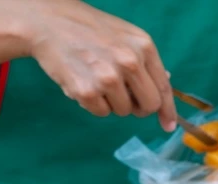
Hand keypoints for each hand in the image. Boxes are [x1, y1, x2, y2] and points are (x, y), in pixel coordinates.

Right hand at [25, 0, 176, 130]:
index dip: (167, 110)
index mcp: (143, 46)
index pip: (163, 87)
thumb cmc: (88, 30)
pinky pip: (101, 112)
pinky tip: (84, 81)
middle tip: (122, 96)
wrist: (49, 23)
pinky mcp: (87, 91)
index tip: (168, 125)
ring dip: (112, 102)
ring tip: (96, 79)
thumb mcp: (125, 36)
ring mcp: (108, 78)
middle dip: (137, 106)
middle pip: (148, 106)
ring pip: (123, 111)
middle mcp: (130, 62)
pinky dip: (93, 104)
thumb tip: (165, 83)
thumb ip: (145, 61)